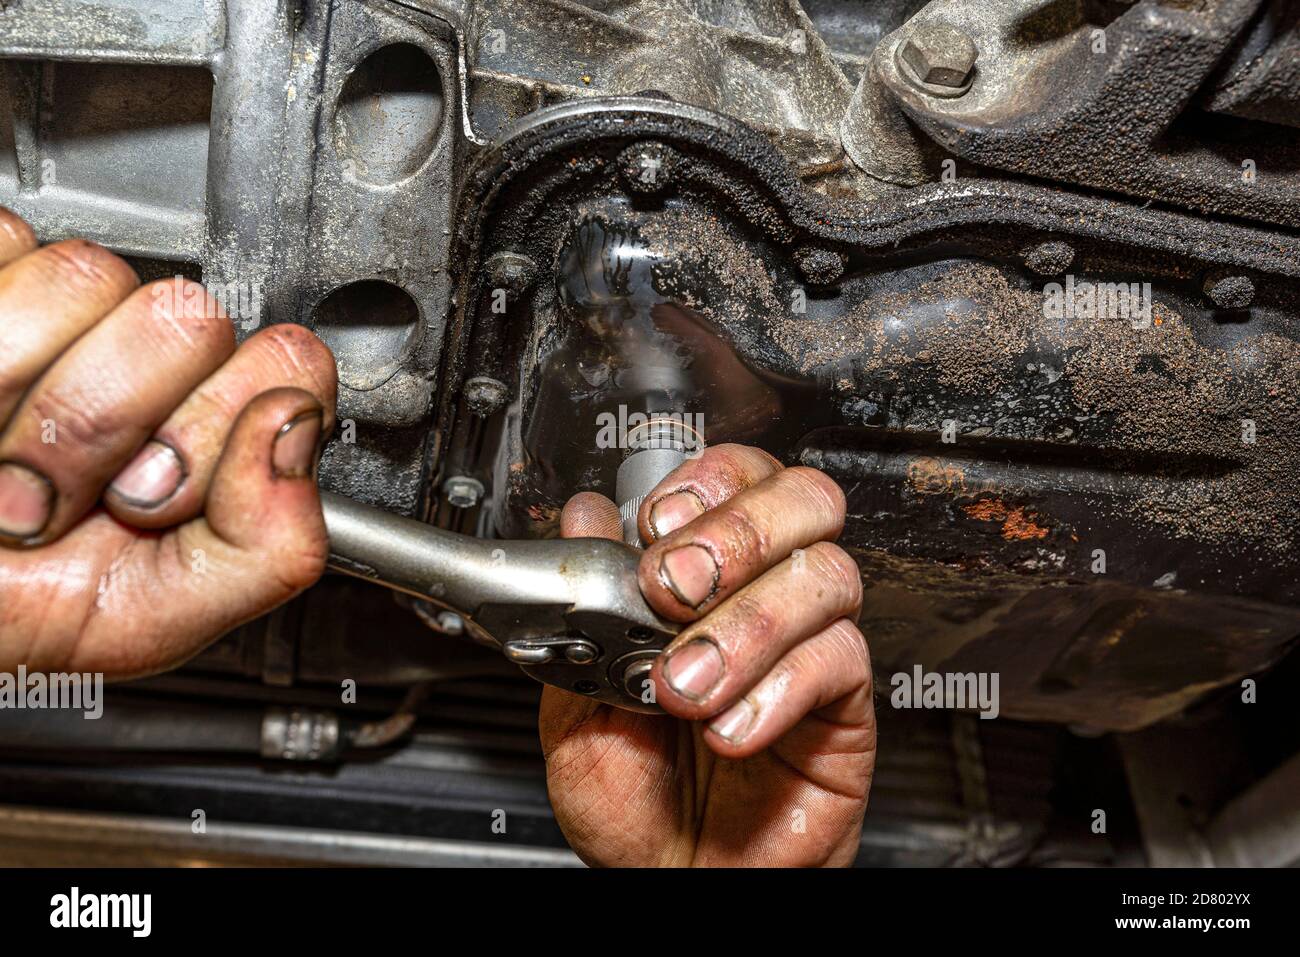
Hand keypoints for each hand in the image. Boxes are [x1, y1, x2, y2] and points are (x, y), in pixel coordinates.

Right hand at [0, 209, 337, 677]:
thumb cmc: (7, 601)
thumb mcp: (150, 614)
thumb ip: (268, 547)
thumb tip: (295, 429)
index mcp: (219, 430)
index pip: (288, 365)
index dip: (217, 432)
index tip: (151, 498)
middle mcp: (156, 360)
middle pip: (190, 320)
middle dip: (107, 424)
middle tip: (64, 489)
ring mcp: (73, 308)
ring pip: (87, 280)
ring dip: (23, 399)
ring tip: (0, 462)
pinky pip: (6, 249)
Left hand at [542, 445, 875, 865]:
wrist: (666, 878)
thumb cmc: (630, 798)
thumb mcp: (575, 701)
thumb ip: (581, 609)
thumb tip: (584, 515)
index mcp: (703, 577)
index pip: (737, 477)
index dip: (707, 482)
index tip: (655, 524)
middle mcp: (764, 595)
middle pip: (802, 501)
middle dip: (734, 532)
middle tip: (672, 588)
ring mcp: (809, 646)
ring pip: (826, 575)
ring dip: (747, 623)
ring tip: (684, 685)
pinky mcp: (844, 708)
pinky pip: (840, 661)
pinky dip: (779, 688)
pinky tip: (730, 729)